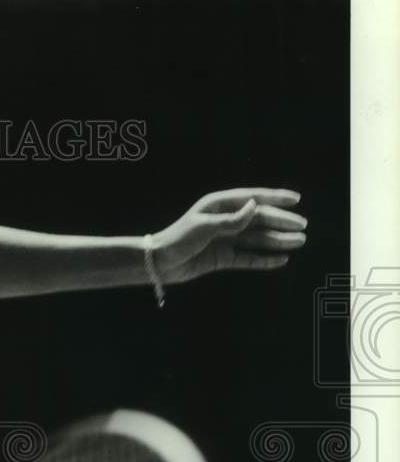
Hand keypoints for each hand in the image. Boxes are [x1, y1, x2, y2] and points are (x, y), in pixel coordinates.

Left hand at [152, 188, 307, 283]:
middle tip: (303, 226)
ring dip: (278, 240)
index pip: (252, 199)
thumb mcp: (205, 227)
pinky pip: (247, 258)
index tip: (296, 199)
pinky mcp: (223, 258)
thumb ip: (232, 220)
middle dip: (281, 221)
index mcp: (219, 206)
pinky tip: (281, 259)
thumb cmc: (178, 239)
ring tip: (299, 241)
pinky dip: (264, 259)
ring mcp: (225, 240)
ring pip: (257, 239)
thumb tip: (256, 206)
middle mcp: (225, 221)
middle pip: (259, 219)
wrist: (159, 263)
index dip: (275, 197)